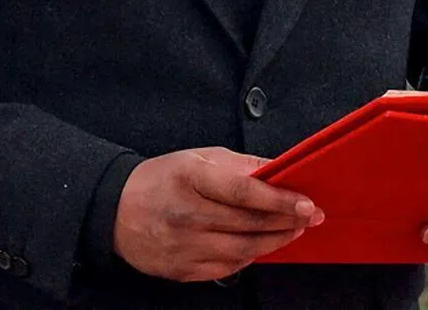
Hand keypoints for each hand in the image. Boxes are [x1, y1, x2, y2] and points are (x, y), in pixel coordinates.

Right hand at [113, 147, 323, 282]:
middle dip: (286, 221)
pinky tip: (262, 245)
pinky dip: (251, 257)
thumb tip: (278, 168)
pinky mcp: (184, 270)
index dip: (279, 199)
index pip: (244, 192)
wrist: (117, 211)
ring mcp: (185, 246)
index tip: (306, 202)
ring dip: (275, 242)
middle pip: (249, 224)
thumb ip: (239, 165)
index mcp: (190, 178)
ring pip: (243, 251)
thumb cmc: (163, 178)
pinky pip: (229, 268)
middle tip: (310, 216)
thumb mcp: (197, 158)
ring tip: (293, 231)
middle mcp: (187, 214)